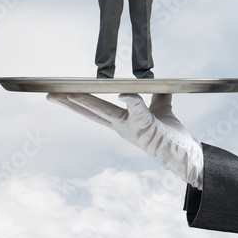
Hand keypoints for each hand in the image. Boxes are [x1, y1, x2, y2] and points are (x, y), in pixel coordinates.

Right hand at [47, 93, 203, 188]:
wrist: (186, 156)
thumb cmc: (171, 136)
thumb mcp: (161, 110)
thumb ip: (155, 96)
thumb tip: (156, 80)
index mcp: (121, 121)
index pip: (94, 109)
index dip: (78, 100)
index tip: (62, 92)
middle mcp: (122, 126)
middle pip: (91, 112)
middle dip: (70, 103)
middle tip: (51, 94)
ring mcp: (132, 128)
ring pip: (106, 112)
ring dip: (88, 103)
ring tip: (71, 94)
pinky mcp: (147, 128)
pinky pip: (139, 111)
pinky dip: (131, 102)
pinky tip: (124, 94)